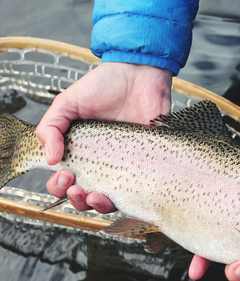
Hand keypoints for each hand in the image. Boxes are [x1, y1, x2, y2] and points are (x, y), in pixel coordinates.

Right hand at [36, 62, 172, 212]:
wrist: (140, 74)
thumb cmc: (105, 86)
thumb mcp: (68, 102)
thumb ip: (51, 127)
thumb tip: (50, 159)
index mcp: (79, 152)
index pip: (64, 181)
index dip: (59, 187)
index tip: (63, 174)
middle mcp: (101, 163)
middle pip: (84, 197)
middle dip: (75, 199)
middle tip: (76, 186)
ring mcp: (125, 166)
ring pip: (110, 200)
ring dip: (97, 205)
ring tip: (94, 195)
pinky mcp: (147, 165)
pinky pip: (139, 191)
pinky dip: (128, 200)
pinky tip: (120, 193)